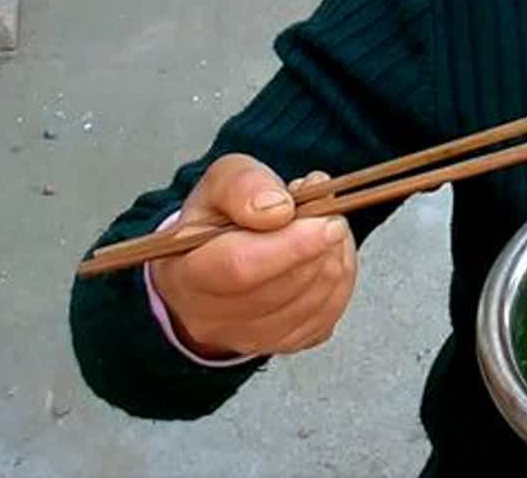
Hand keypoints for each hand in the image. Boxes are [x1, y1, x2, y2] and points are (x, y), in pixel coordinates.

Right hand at [150, 154, 356, 360]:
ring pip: (313, 303)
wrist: (213, 263)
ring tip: (322, 228)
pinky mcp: (285, 343)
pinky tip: (328, 254)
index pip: (240, 267)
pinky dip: (340, 279)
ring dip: (334, 258)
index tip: (326, 221)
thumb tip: (277, 208)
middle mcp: (211, 317)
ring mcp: (250, 338)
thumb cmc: (215, 223)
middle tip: (325, 212)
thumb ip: (244, 185)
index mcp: (186, 273)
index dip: (291, 245)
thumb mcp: (220, 183)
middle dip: (319, 246)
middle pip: (282, 288)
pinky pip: (329, 314)